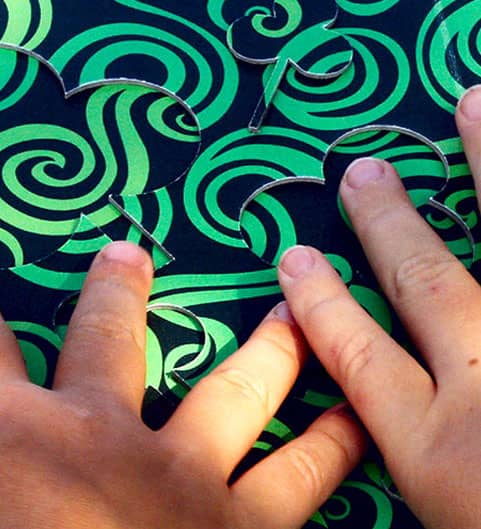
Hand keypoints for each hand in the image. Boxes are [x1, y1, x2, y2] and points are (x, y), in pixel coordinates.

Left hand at [0, 241, 365, 528]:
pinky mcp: (12, 421)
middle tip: (290, 315)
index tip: (350, 417)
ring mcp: (84, 434)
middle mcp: (164, 472)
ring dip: (117, 297)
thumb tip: (240, 521)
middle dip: (270, 351)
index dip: (330, 445)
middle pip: (236, 392)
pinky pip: (1, 352)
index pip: (299, 479)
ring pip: (109, 344)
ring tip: (125, 260)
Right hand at [278, 85, 480, 528]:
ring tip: (474, 104)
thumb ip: (418, 458)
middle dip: (388, 223)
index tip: (294, 259)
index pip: (354, 354)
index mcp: (437, 449)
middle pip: (423, 281)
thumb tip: (382, 407)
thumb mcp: (446, 509)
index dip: (319, 303)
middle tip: (363, 173)